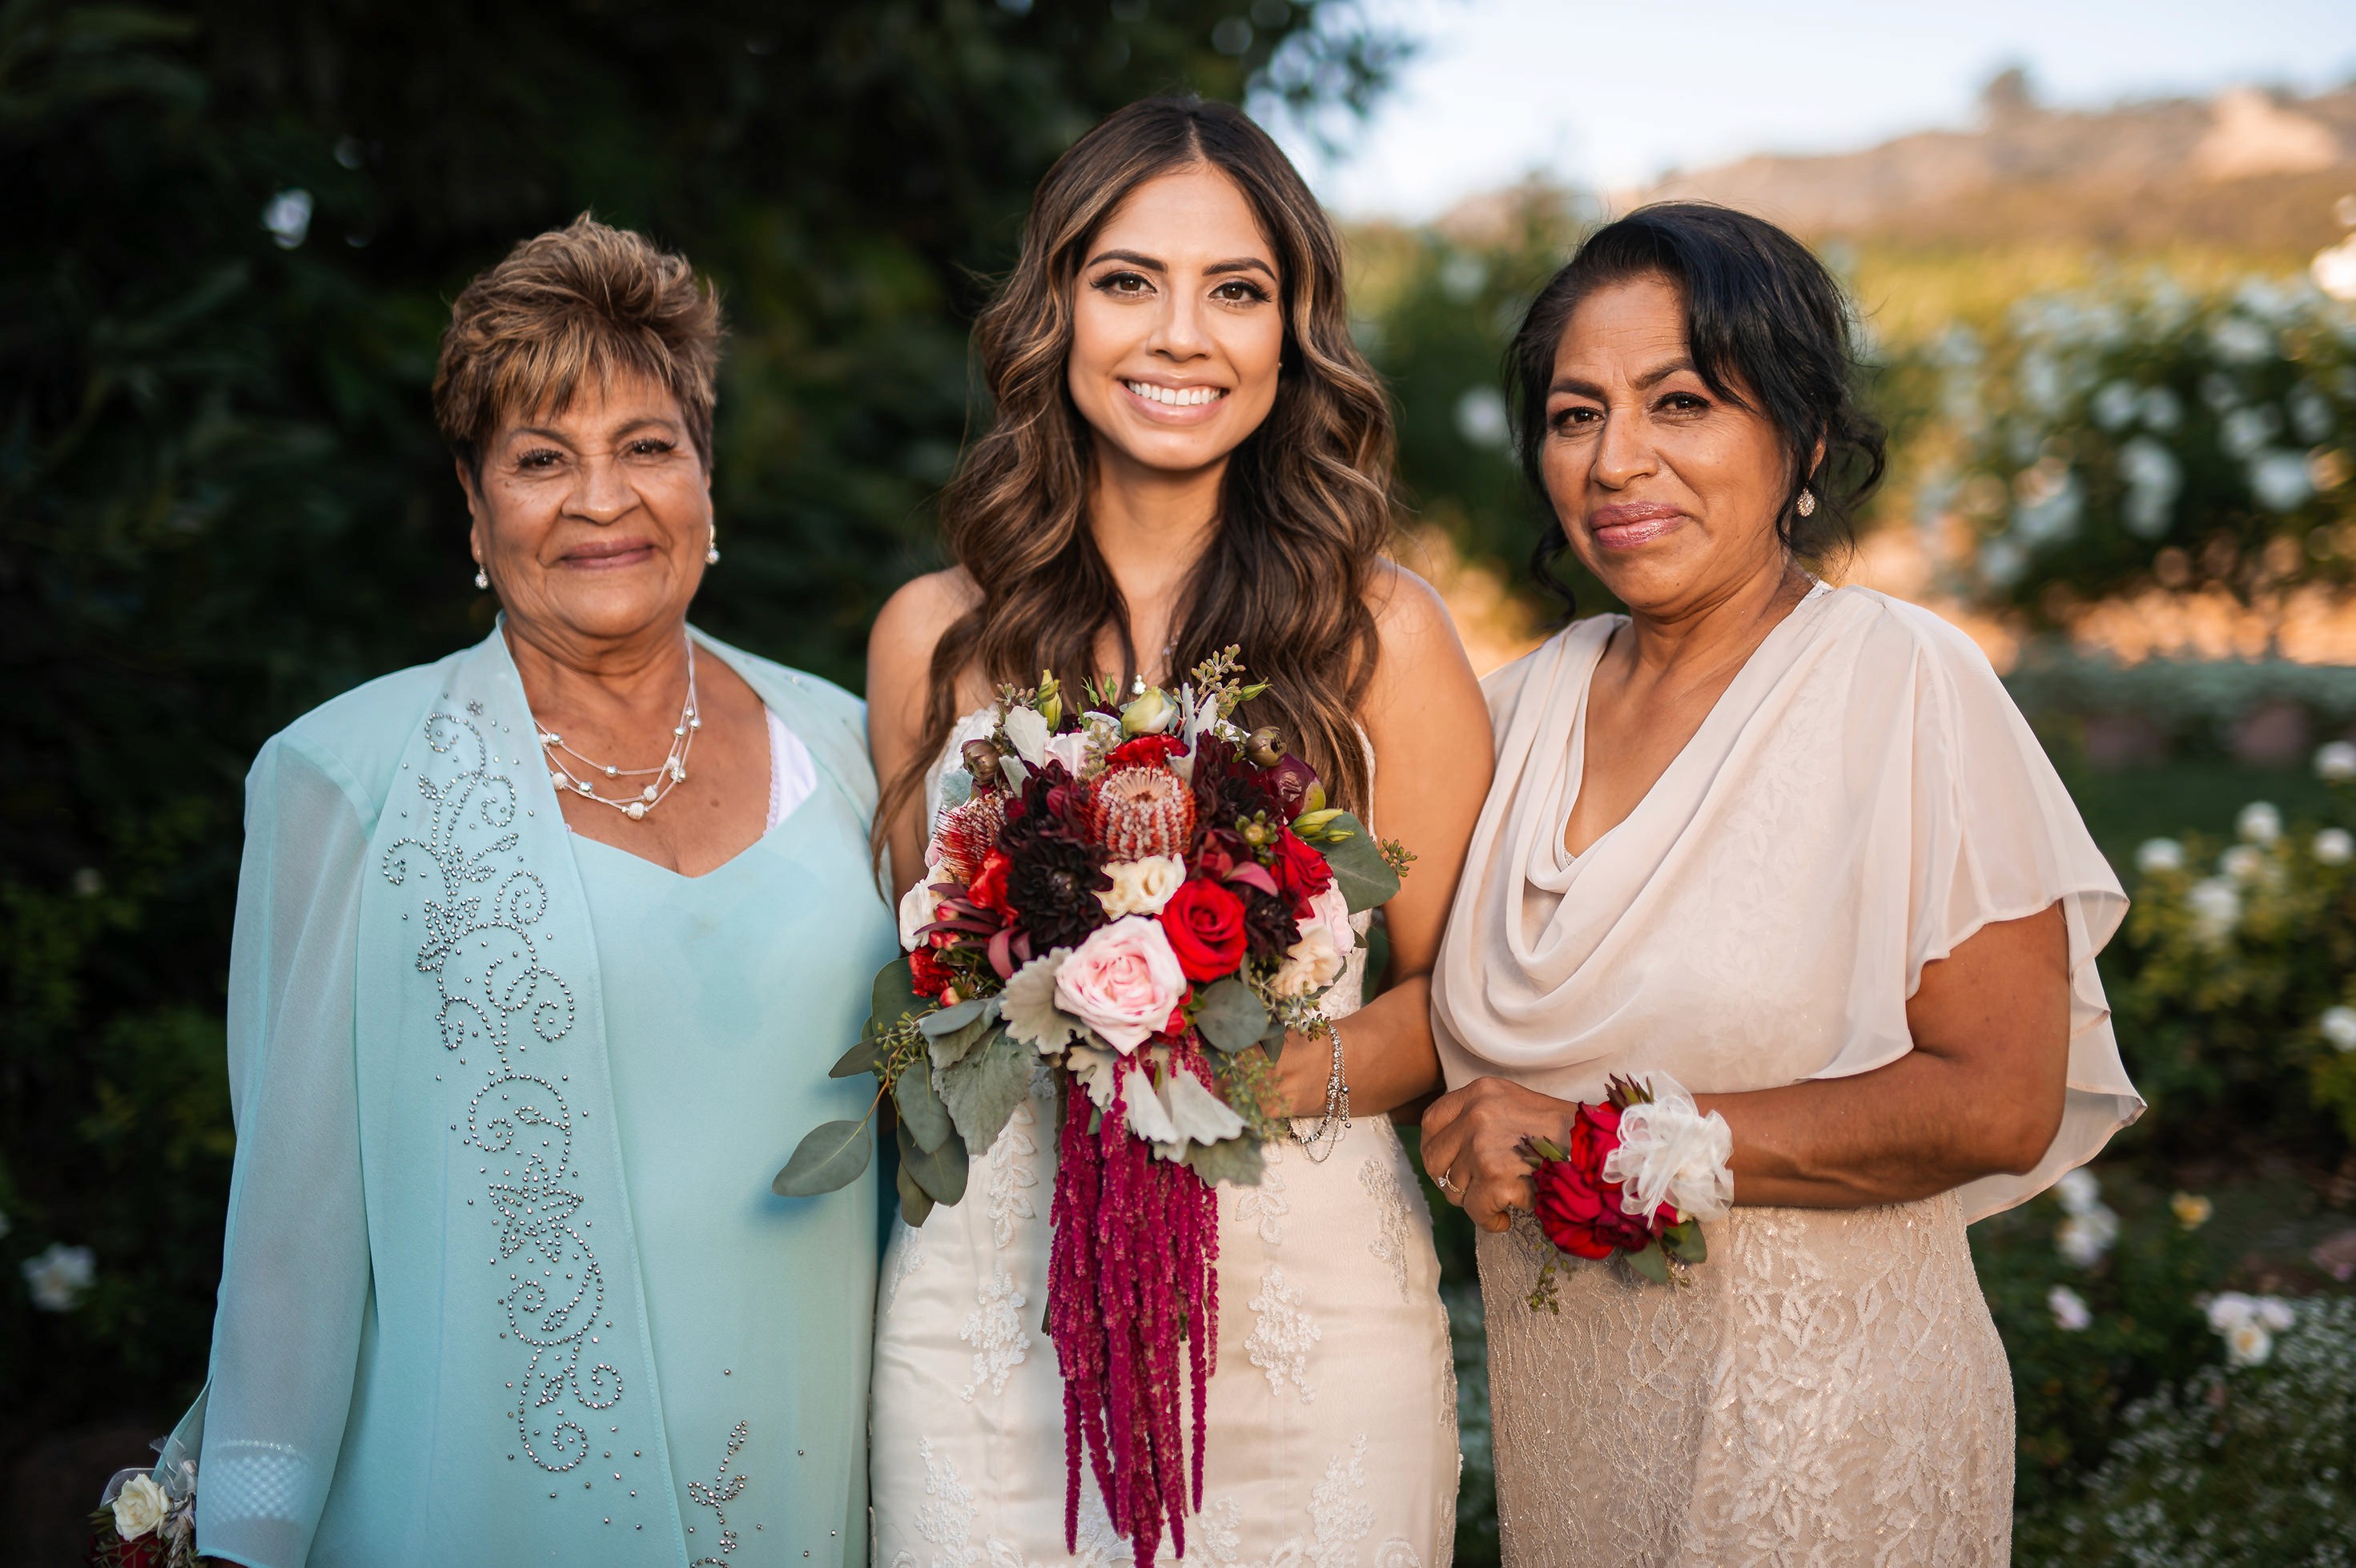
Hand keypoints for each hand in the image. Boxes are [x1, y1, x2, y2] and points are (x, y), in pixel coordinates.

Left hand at [1420, 1077, 1576, 1233]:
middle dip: (1450, 1181)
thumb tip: (1447, 1150)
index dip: (1434, 1147)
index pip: (1431, 1121)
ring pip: (1453, 1188)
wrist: (1598, 1152)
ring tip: (1502, 1197)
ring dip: (1474, 1201)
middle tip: (1475, 1189)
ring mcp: (1483, 1146)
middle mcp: (1477, 1115)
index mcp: (1481, 1092)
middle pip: (1434, 1158)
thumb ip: (1479, 1118)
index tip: (1447, 1164)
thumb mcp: (1513, 1104)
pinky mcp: (1495, 1178)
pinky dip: (1489, 1220)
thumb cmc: (1561, 1134)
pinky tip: (1506, 1217)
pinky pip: (1475, 1211)